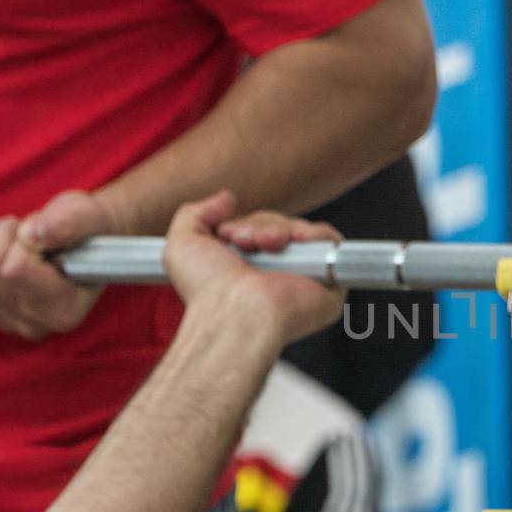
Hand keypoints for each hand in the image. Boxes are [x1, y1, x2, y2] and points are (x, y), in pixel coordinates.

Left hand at [0, 190, 118, 339]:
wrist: (81, 241)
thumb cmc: (88, 229)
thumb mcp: (88, 216)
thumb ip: (69, 223)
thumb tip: (37, 233)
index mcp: (63, 310)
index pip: (17, 272)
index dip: (22, 241)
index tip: (41, 230)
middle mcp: (32, 324)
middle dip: (0, 235)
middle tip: (24, 227)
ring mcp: (4, 320)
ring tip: (6, 232)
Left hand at [163, 191, 343, 343]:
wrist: (234, 313)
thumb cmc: (207, 291)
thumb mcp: (181, 244)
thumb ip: (195, 212)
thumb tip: (227, 199)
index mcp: (248, 269)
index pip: (256, 230)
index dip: (243, 223)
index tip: (226, 233)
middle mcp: (276, 274)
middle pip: (279, 226)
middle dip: (259, 225)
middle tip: (243, 241)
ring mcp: (303, 276)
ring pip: (301, 230)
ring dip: (279, 229)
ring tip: (263, 245)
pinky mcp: (329, 280)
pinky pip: (330, 241)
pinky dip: (312, 233)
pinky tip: (290, 242)